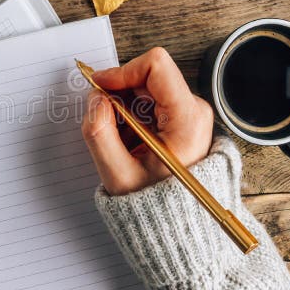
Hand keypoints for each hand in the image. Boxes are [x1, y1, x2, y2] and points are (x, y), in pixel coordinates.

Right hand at [82, 47, 212, 195]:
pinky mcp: (181, 118)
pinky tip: (128, 141)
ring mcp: (189, 113)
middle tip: (104, 120)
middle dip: (119, 94)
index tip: (100, 86)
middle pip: (147, 76)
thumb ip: (99, 132)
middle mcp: (194, 110)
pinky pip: (149, 101)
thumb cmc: (157, 204)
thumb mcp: (118, 175)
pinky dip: (131, 115)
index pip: (155, 66)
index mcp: (187, 120)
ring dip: (123, 107)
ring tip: (120, 139)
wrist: (179, 223)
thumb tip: (95, 99)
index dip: (121, 72)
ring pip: (145, 88)